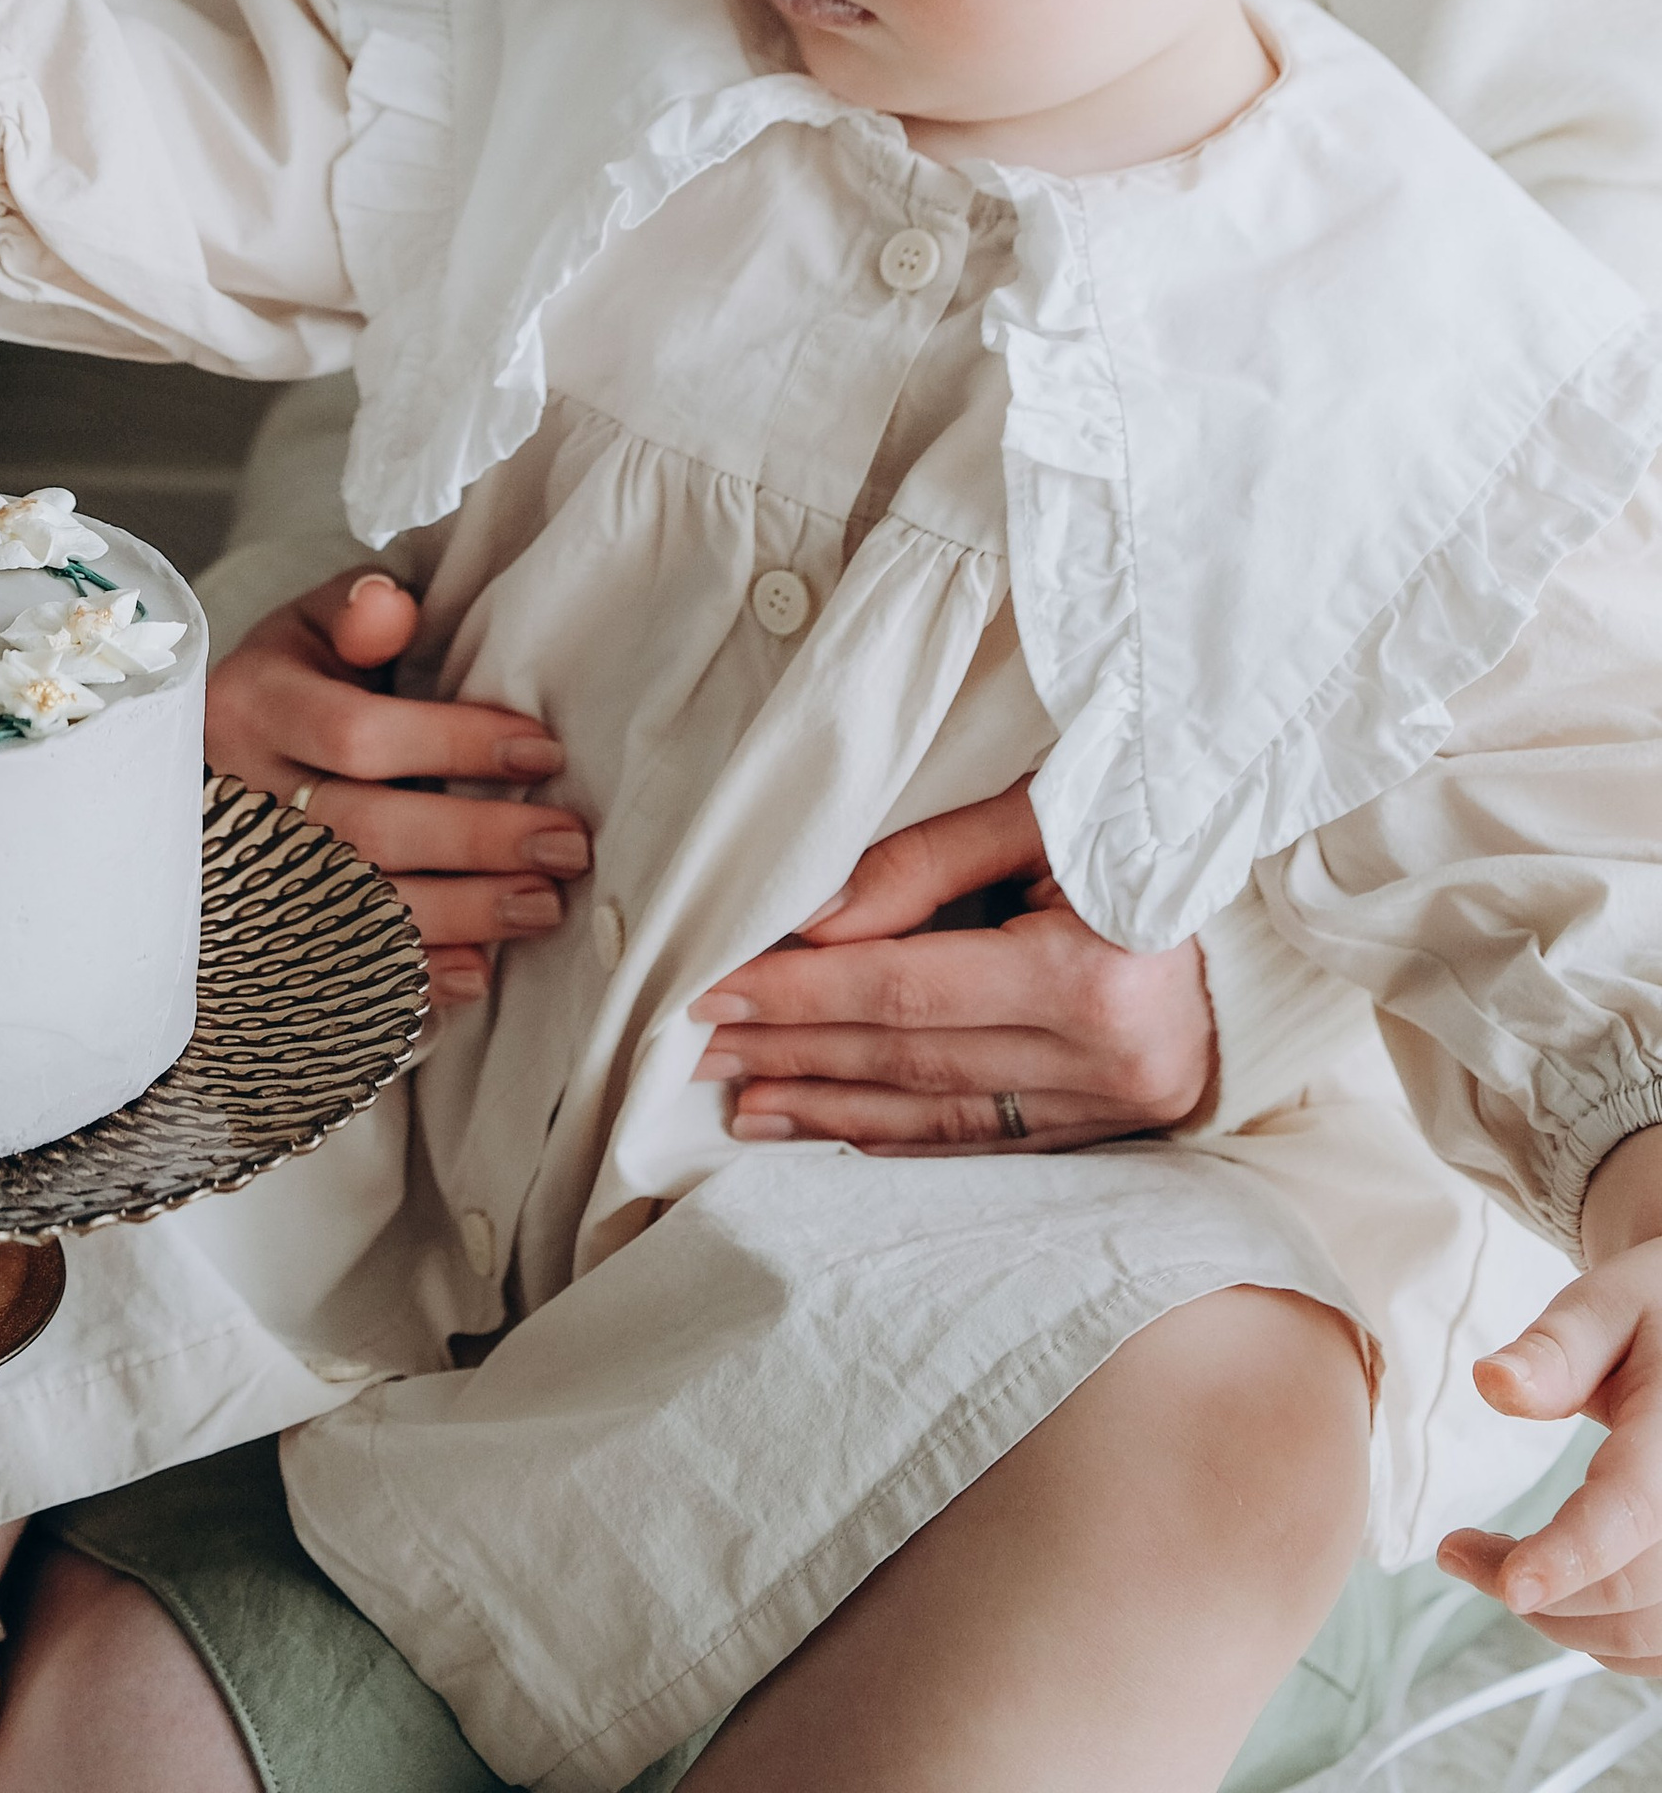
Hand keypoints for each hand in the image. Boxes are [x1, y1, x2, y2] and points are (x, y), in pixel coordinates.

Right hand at [205, 570, 588, 1009]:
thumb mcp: (312, 625)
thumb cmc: (293, 680)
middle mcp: (239, 797)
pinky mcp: (263, 933)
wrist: (211, 752)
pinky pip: (337, 972)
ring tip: (543, 905)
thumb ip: (355, 610)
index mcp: (253, 707)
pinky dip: (410, 979)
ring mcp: (246, 875)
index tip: (542, 752)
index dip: (455, 744)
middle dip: (476, 840)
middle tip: (567, 846)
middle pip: (364, 834)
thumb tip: (389, 607)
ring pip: (356, 911)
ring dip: (461, 914)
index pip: (357, 735)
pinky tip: (474, 973)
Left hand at [688, 780, 1214, 1149]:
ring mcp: (1115, 1107)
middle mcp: (1105, 1057)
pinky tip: (836, 1133)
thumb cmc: (1138, 823)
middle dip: (794, 1051)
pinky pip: (988, 1144)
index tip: (713, 986)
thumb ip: (924, 862)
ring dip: (832, 1108)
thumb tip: (811, 922)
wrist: (1260, 894)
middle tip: (698, 1048)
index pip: (907, 989)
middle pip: (912, 1058)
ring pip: (940, 1113)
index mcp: (1089, 974)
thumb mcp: (1041, 813)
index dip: (802, 992)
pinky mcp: (1116, 1130)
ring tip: (744, 1102)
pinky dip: (903, 1139)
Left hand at [1438, 1132, 1661, 1667]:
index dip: (1569, 1557)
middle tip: (1457, 1552)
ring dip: (1562, 1620)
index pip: (1630, 1511)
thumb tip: (1491, 1383)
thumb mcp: (1609, 1304)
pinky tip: (1557, 1591)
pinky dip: (1601, 1636)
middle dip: (1533, 1590)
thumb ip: (1555, 1349)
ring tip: (1497, 1567)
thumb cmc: (1656, 1316)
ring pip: (1642, 1635)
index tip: (1506, 1584)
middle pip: (1627, 1590)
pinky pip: (1659, 1647)